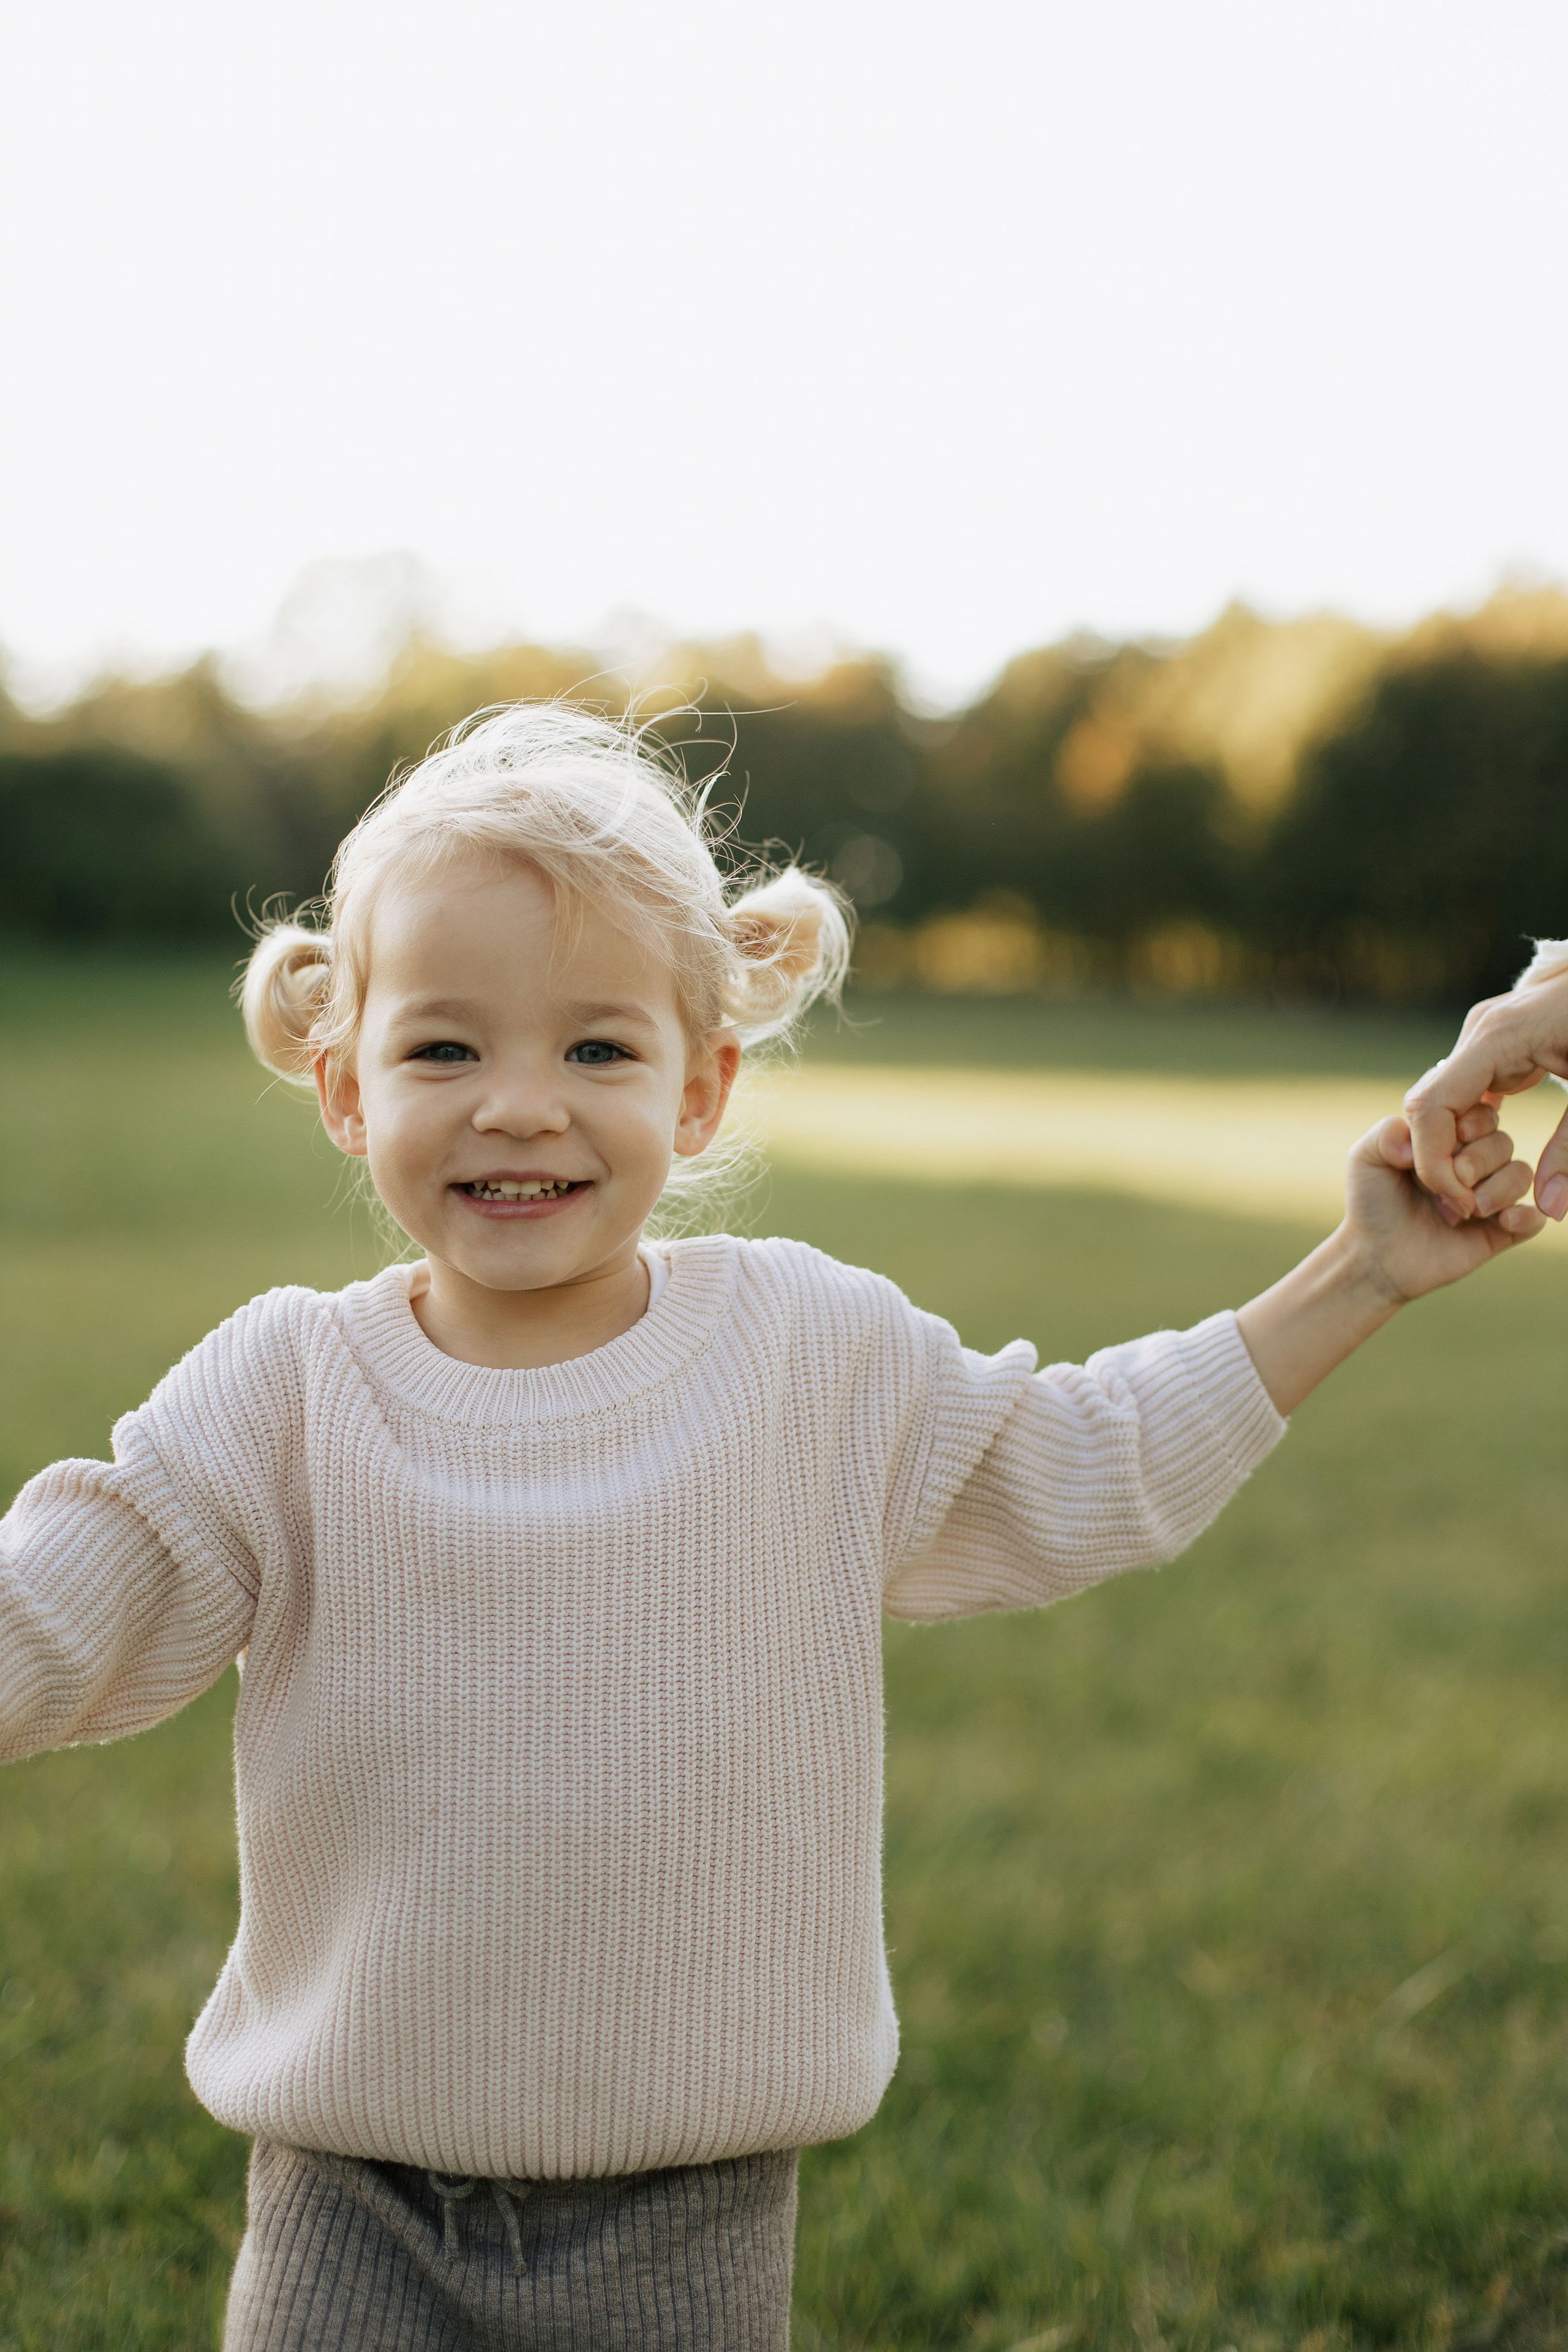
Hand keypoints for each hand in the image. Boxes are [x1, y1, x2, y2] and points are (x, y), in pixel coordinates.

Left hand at [1236, 1111, 1542, 1415]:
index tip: (1450, 1142)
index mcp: (1449, 1141)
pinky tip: (1503, 1221)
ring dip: (1499, 1187)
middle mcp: (1475, 1165)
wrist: (1376, 1257)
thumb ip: (1387, 1132)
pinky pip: (1534, 1218)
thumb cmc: (1371, 1204)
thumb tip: (1421, 1134)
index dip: (1470, 1124)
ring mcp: (1490, 1197)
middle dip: (1479, 1159)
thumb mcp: (1366, 1160)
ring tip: (1469, 1208)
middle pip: (1503, 1142)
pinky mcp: (1501, 1231)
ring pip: (1521, 1174)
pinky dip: (1526, 1215)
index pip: (1480, 1115)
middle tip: (1453, 1181)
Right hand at [1404, 963, 1567, 1220]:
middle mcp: (1480, 1032)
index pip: (1431, 1106)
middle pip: (1428, 1105)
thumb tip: (1548, 1211)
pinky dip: (1469, 1127)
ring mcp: (1485, 1034)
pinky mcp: (1496, 1042)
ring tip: (1482, 1186)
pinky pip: (1465, 1090)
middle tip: (1470, 1204)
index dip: (1434, 1162)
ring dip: (1454, 1146)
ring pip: (1443, 1100)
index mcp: (1498, 1039)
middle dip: (1439, 1160)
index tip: (1463, 1203)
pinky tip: (1487, 1155)